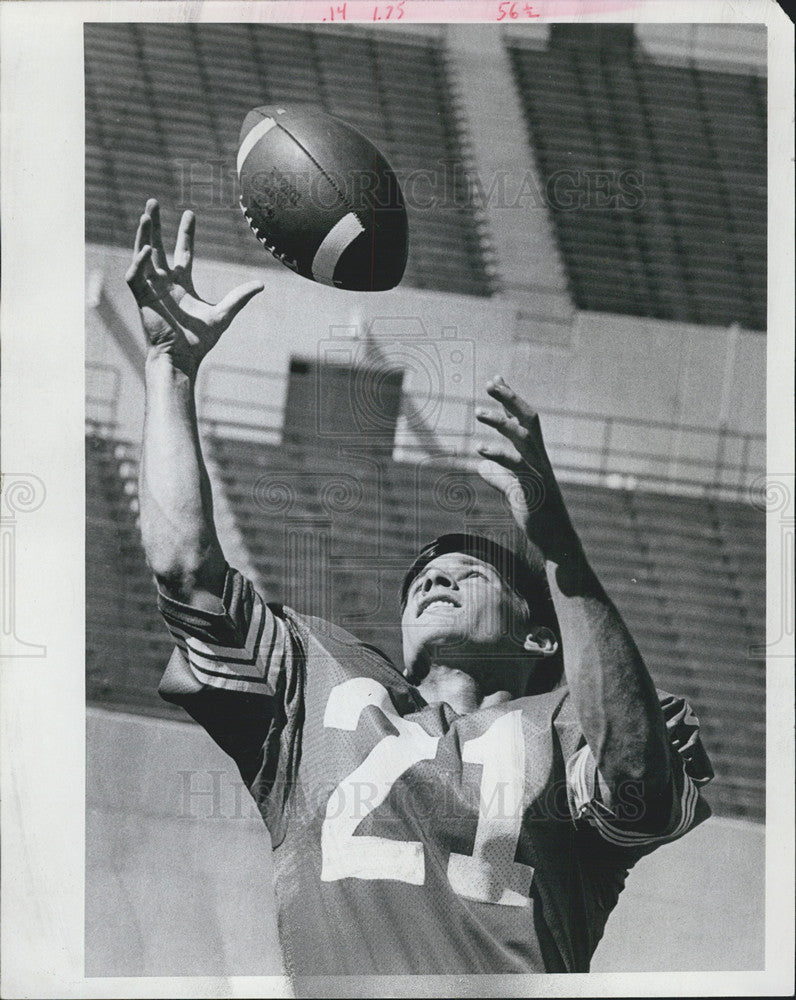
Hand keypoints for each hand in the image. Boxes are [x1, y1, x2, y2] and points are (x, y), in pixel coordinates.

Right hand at [125, 199, 262, 372]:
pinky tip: (145, 249)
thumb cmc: (199, 341)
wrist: (182, 358)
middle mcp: (164, 283)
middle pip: (158, 246)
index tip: (189, 213)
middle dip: (156, 225)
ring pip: (143, 255)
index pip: (183, 252)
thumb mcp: (223, 314)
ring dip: (143, 235)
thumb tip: (261, 284)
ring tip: (146, 214)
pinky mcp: (142, 298)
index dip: (185, 233)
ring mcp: (151, 289)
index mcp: (182, 284)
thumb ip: (239, 297)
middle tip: (153, 202)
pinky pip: (136, 275)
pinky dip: (139, 262)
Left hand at [475, 376, 574, 558]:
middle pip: (529, 420)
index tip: (495, 379)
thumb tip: (482, 467)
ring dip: (502, 423)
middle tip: (490, 383)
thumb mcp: (514, 492)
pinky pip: (517, 467)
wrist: (554, 542)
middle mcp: (540, 459)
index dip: (510, 400)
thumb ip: (499, 477)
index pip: (524, 421)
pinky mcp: (534, 489)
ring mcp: (539, 472)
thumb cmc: (536, 515)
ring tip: (479, 412)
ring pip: (524, 438)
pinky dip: (499, 456)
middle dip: (510, 398)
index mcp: (535, 456)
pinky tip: (480, 451)